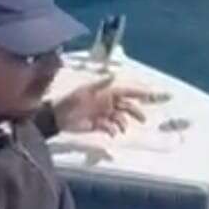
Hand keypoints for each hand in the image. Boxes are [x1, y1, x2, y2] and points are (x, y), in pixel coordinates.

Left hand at [51, 75, 168, 135]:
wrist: (58, 117)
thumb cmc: (71, 100)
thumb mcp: (85, 90)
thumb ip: (100, 84)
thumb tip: (113, 75)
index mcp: (106, 93)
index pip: (126, 92)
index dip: (138, 92)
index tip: (150, 94)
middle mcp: (107, 103)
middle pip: (127, 106)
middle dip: (136, 112)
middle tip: (143, 120)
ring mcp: (104, 115)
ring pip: (121, 118)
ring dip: (124, 123)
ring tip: (122, 128)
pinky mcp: (99, 125)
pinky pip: (111, 128)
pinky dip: (113, 130)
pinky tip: (111, 132)